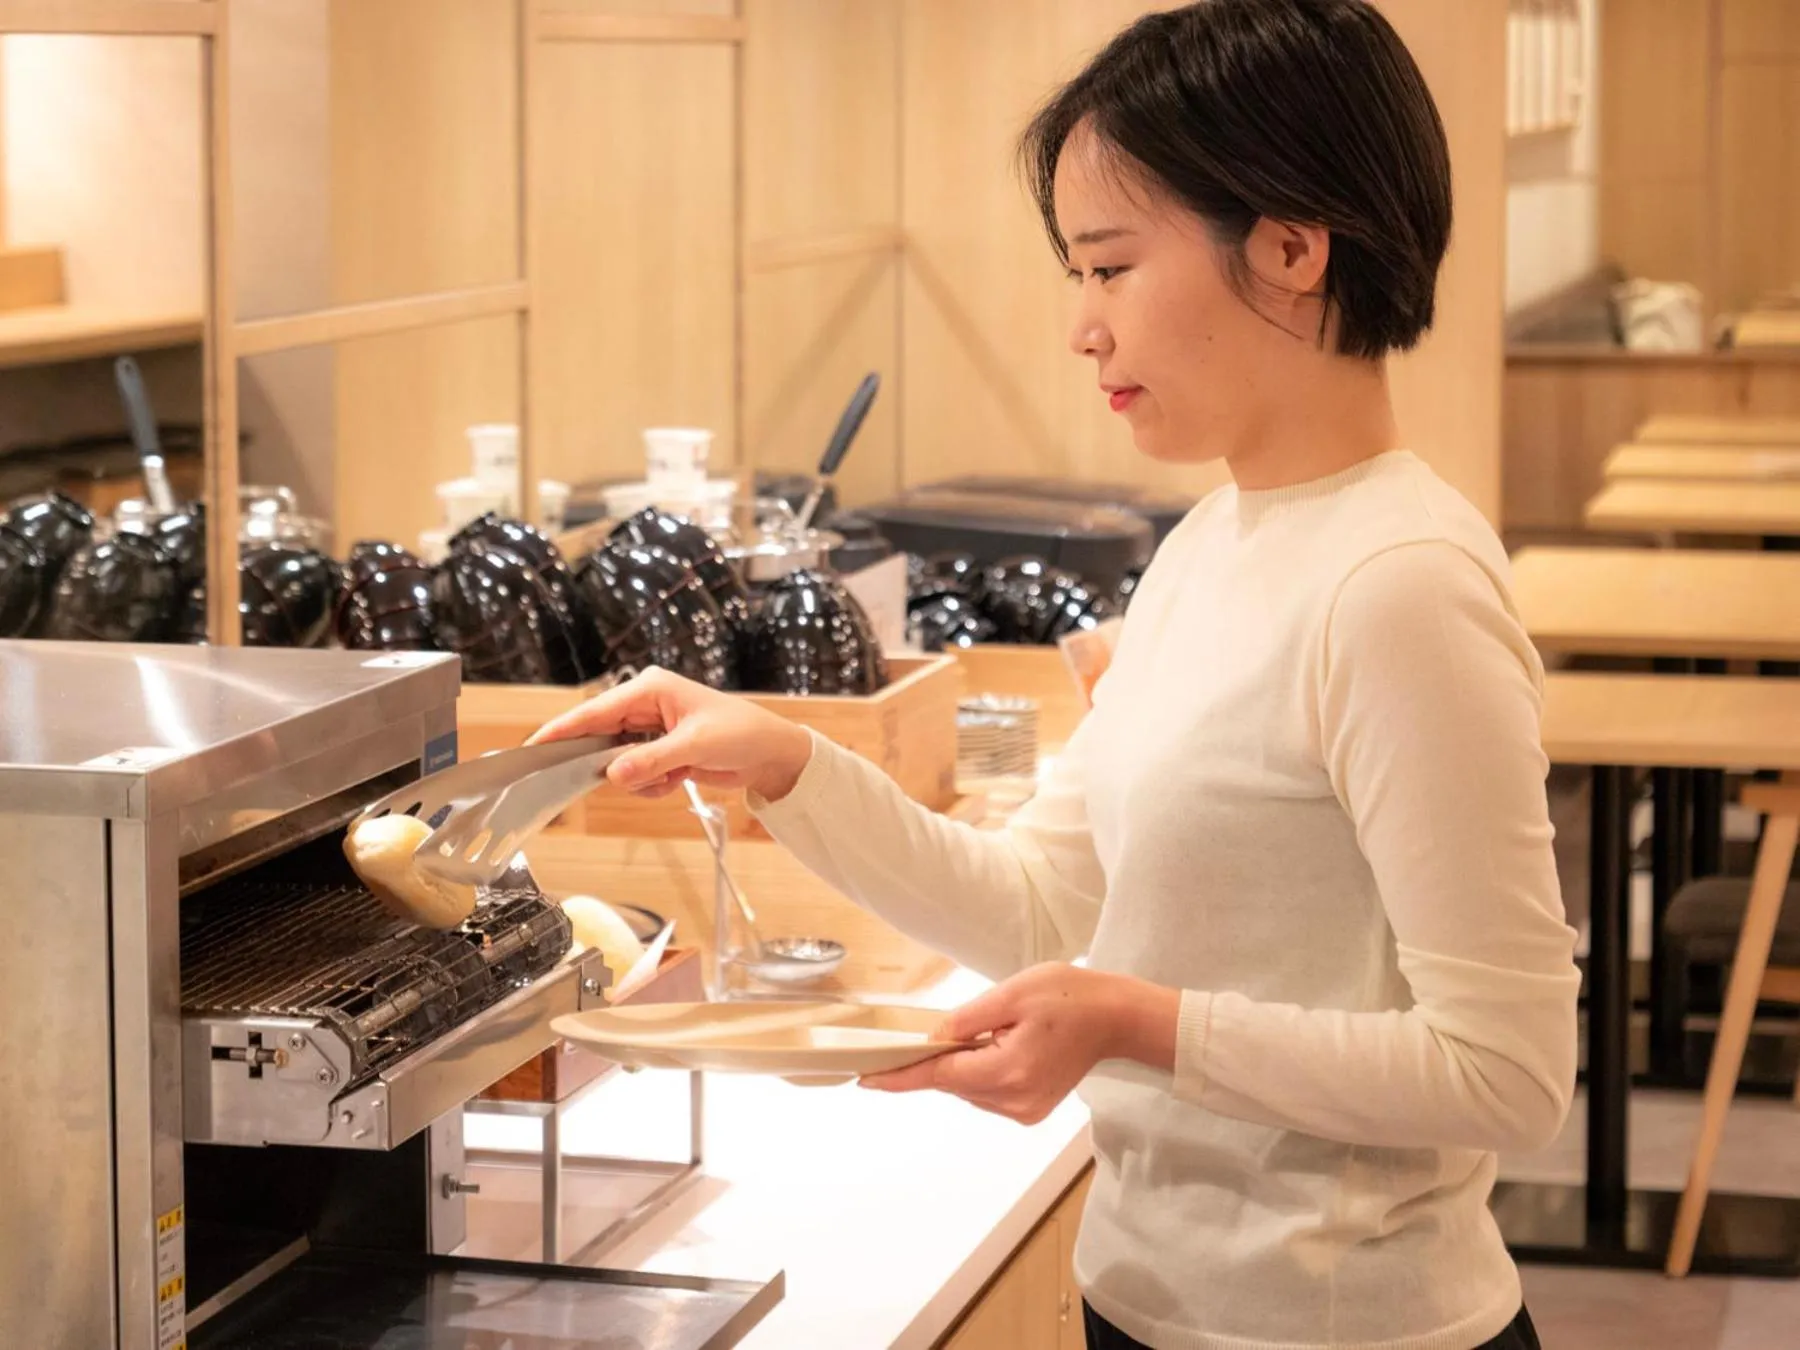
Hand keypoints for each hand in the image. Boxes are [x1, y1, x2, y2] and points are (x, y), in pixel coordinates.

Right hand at [527, 667, 813, 801]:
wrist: (771, 753)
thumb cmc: (741, 733)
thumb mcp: (696, 746)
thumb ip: (652, 760)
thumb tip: (613, 775)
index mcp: (649, 689)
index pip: (595, 711)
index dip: (564, 730)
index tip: (533, 748)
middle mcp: (644, 705)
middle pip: (601, 739)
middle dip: (613, 764)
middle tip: (628, 777)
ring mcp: (650, 730)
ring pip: (618, 763)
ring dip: (641, 778)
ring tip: (673, 775)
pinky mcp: (659, 751)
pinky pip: (636, 775)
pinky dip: (653, 784)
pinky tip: (679, 779)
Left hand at [859, 963, 1179, 1124]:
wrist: (1116, 1018)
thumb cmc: (1071, 995)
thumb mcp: (1013, 994)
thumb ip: (967, 1019)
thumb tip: (933, 1039)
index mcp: (1008, 1071)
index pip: (939, 1076)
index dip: (900, 1077)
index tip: (866, 1079)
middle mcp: (1014, 1100)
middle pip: (953, 1082)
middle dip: (940, 1057)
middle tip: (950, 1025)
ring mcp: (1025, 1109)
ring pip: (969, 1088)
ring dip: (965, 1062)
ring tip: (997, 1029)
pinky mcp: (1031, 1109)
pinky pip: (987, 1091)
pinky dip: (981, 1070)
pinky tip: (1001, 1045)